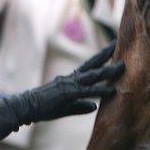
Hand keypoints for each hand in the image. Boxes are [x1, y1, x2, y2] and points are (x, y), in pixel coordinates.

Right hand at [0, 42, 122, 137]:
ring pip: (93, 75)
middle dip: (107, 54)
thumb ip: (81, 105)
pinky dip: (101, 91)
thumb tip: (94, 106)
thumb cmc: (44, 107)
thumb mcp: (66, 107)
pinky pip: (88, 92)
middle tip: (119, 43)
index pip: (90, 66)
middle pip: (93, 63)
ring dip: (109, 71)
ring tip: (123, 66)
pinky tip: (112, 91)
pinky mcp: (69, 93)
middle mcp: (72, 78)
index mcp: (71, 80)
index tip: (113, 49)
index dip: (102, 58)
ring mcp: (70, 84)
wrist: (27, 106)